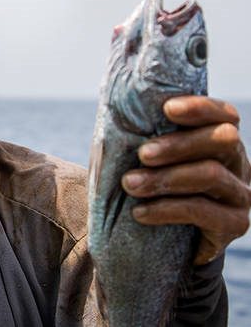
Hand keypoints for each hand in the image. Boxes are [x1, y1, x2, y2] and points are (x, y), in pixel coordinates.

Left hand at [120, 96, 250, 264]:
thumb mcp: (147, 161)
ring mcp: (239, 195)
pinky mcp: (234, 224)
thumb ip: (142, 138)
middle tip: (142, 154)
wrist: (163, 244)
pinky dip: (166, 209)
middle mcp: (237, 164)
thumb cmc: (150, 188)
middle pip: (223, 140)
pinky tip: (139, 212)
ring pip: (212, 175)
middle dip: (179, 144)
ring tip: (130, 184)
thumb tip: (114, 111)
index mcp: (219, 140)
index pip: (224, 115)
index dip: (200, 108)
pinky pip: (202, 212)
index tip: (168, 109)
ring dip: (166, 178)